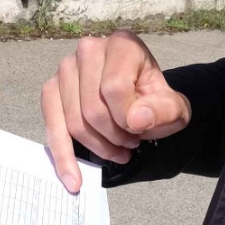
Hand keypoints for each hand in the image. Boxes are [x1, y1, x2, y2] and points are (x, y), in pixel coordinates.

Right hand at [40, 31, 190, 192]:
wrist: (140, 97)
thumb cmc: (154, 100)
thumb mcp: (173, 106)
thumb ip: (163, 111)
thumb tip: (135, 120)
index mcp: (122, 44)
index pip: (115, 88)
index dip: (127, 118)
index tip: (140, 130)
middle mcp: (89, 49)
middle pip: (92, 108)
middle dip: (113, 136)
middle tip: (130, 144)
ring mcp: (65, 68)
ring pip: (73, 122)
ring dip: (97, 147)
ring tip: (117, 151)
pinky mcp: (51, 89)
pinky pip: (52, 127)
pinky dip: (63, 157)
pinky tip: (73, 179)